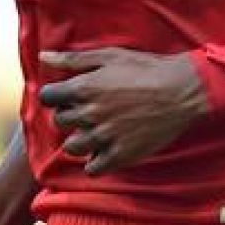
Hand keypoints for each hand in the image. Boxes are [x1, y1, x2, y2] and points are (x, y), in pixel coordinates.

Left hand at [38, 49, 206, 175]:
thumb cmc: (145, 68)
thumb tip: (43, 57)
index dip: (55, 96)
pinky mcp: (122, 154)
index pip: (47, 98)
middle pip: (60, 122)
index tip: (66, 96)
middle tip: (85, 112)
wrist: (182, 90)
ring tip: (93, 132)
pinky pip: (94, 168)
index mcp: (83, 88)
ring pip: (73, 147)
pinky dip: (94, 162)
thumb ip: (72, 59)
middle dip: (68, 116)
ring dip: (79, 140)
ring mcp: (105, 136)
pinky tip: (103, 151)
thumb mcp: (107, 56)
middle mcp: (90, 114)